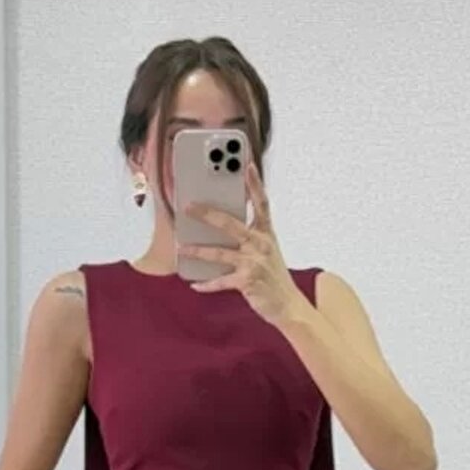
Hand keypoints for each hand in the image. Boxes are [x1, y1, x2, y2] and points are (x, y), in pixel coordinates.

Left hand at [178, 163, 301, 325]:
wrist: (288, 305)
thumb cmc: (273, 276)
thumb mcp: (266, 251)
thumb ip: (249, 236)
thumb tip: (221, 226)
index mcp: (266, 233)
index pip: (262, 203)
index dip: (255, 184)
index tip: (247, 165)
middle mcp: (261, 244)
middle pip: (231, 224)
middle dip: (207, 214)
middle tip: (188, 206)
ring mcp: (254, 263)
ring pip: (219, 253)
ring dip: (197, 251)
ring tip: (181, 248)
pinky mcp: (247, 281)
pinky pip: (221, 281)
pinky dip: (206, 284)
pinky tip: (194, 284)